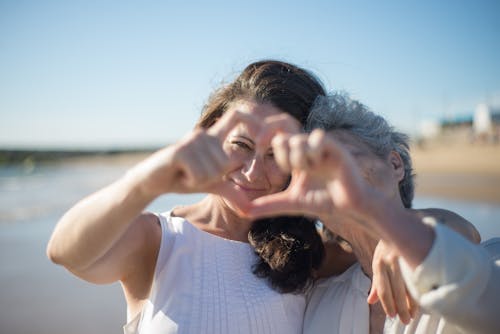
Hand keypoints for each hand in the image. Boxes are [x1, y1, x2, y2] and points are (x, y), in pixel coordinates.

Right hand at [128, 109, 262, 198]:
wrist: (151, 181)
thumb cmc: (182, 179)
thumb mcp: (211, 185)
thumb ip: (231, 190)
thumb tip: (250, 208)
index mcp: (214, 138)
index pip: (237, 116)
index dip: (252, 119)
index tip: (261, 133)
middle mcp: (205, 134)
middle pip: (226, 163)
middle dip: (212, 178)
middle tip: (193, 174)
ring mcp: (192, 140)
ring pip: (213, 172)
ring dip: (199, 181)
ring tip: (184, 173)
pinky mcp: (181, 150)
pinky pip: (200, 175)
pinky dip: (191, 182)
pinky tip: (178, 174)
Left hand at [249, 129, 373, 223]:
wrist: (350, 206)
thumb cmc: (324, 201)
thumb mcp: (291, 203)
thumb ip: (269, 205)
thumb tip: (244, 212)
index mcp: (297, 157)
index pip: (278, 141)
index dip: (272, 150)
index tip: (279, 167)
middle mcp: (308, 149)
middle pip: (285, 138)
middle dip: (285, 157)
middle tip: (294, 171)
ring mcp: (322, 147)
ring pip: (299, 140)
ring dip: (300, 159)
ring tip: (311, 170)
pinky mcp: (336, 148)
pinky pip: (319, 138)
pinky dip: (314, 151)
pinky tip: (319, 164)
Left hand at [368, 240, 417, 323]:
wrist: (397, 222)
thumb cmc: (388, 247)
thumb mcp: (378, 262)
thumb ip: (376, 282)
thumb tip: (370, 301)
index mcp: (379, 262)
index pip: (383, 288)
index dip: (387, 304)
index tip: (392, 315)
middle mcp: (391, 260)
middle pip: (397, 290)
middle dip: (401, 307)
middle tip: (406, 320)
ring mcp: (405, 256)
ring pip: (410, 284)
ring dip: (413, 302)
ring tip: (415, 314)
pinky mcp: (416, 253)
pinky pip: (420, 275)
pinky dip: (422, 288)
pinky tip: (425, 298)